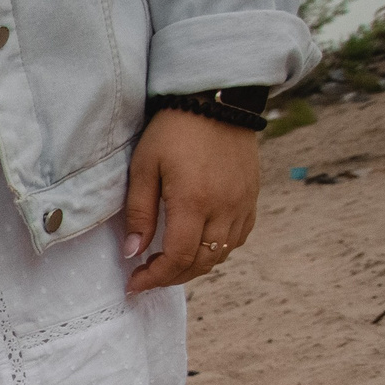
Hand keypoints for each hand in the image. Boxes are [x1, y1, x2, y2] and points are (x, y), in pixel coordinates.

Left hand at [123, 110, 260, 294]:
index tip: (135, 283)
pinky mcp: (251, 196)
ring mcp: (243, 203)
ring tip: (168, 265)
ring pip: (222, 254)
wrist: (217, 101)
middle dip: (172, 277)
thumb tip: (133, 252)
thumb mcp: (144, 168)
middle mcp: (224, 207)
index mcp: (194, 201)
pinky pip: (239, 237)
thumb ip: (139, 213)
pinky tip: (197, 247)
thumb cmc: (173, 131)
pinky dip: (217, 251)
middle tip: (147, 277)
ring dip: (194, 267)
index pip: (178, 257)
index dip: (155, 278)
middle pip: (202, 262)